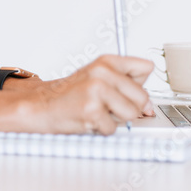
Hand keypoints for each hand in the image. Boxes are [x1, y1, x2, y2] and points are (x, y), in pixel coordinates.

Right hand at [28, 55, 153, 134]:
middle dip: (130, 108)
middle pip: (143, 96)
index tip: (131, 93)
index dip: (140, 85)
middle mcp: (102, 72)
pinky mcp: (91, 110)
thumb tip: (148, 106)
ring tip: (98, 112)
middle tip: (110, 107)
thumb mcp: (97, 77)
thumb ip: (124, 85)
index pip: (146, 68)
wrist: (42, 105)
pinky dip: (102, 129)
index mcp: (106, 61)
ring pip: (131, 114)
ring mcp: (96, 91)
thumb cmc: (70, 94)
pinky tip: (89, 119)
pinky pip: (113, 128)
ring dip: (116, 119)